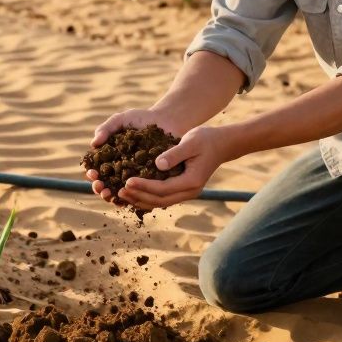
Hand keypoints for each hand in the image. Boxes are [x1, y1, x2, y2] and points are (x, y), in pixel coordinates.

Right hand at [86, 107, 188, 204]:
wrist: (166, 120)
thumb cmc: (141, 119)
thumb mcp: (121, 120)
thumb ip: (106, 128)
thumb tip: (93, 144)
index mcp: (110, 158)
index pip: (97, 170)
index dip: (93, 174)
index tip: (92, 173)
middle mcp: (120, 170)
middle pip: (106, 184)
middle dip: (100, 188)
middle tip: (100, 187)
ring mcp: (135, 177)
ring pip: (121, 192)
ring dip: (112, 197)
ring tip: (110, 194)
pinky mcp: (150, 181)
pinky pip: (141, 193)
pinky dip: (133, 199)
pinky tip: (129, 199)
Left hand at [114, 125, 231, 210]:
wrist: (222, 144)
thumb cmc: (206, 139)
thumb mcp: (191, 141)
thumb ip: (175, 153)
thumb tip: (157, 164)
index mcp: (191, 181)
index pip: (163, 189)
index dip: (144, 187)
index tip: (127, 181)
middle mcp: (190, 191)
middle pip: (160, 200)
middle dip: (139, 197)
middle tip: (119, 191)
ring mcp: (187, 192)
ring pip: (160, 202)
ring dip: (141, 200)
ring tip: (122, 194)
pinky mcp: (182, 189)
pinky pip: (163, 198)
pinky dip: (147, 197)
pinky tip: (133, 193)